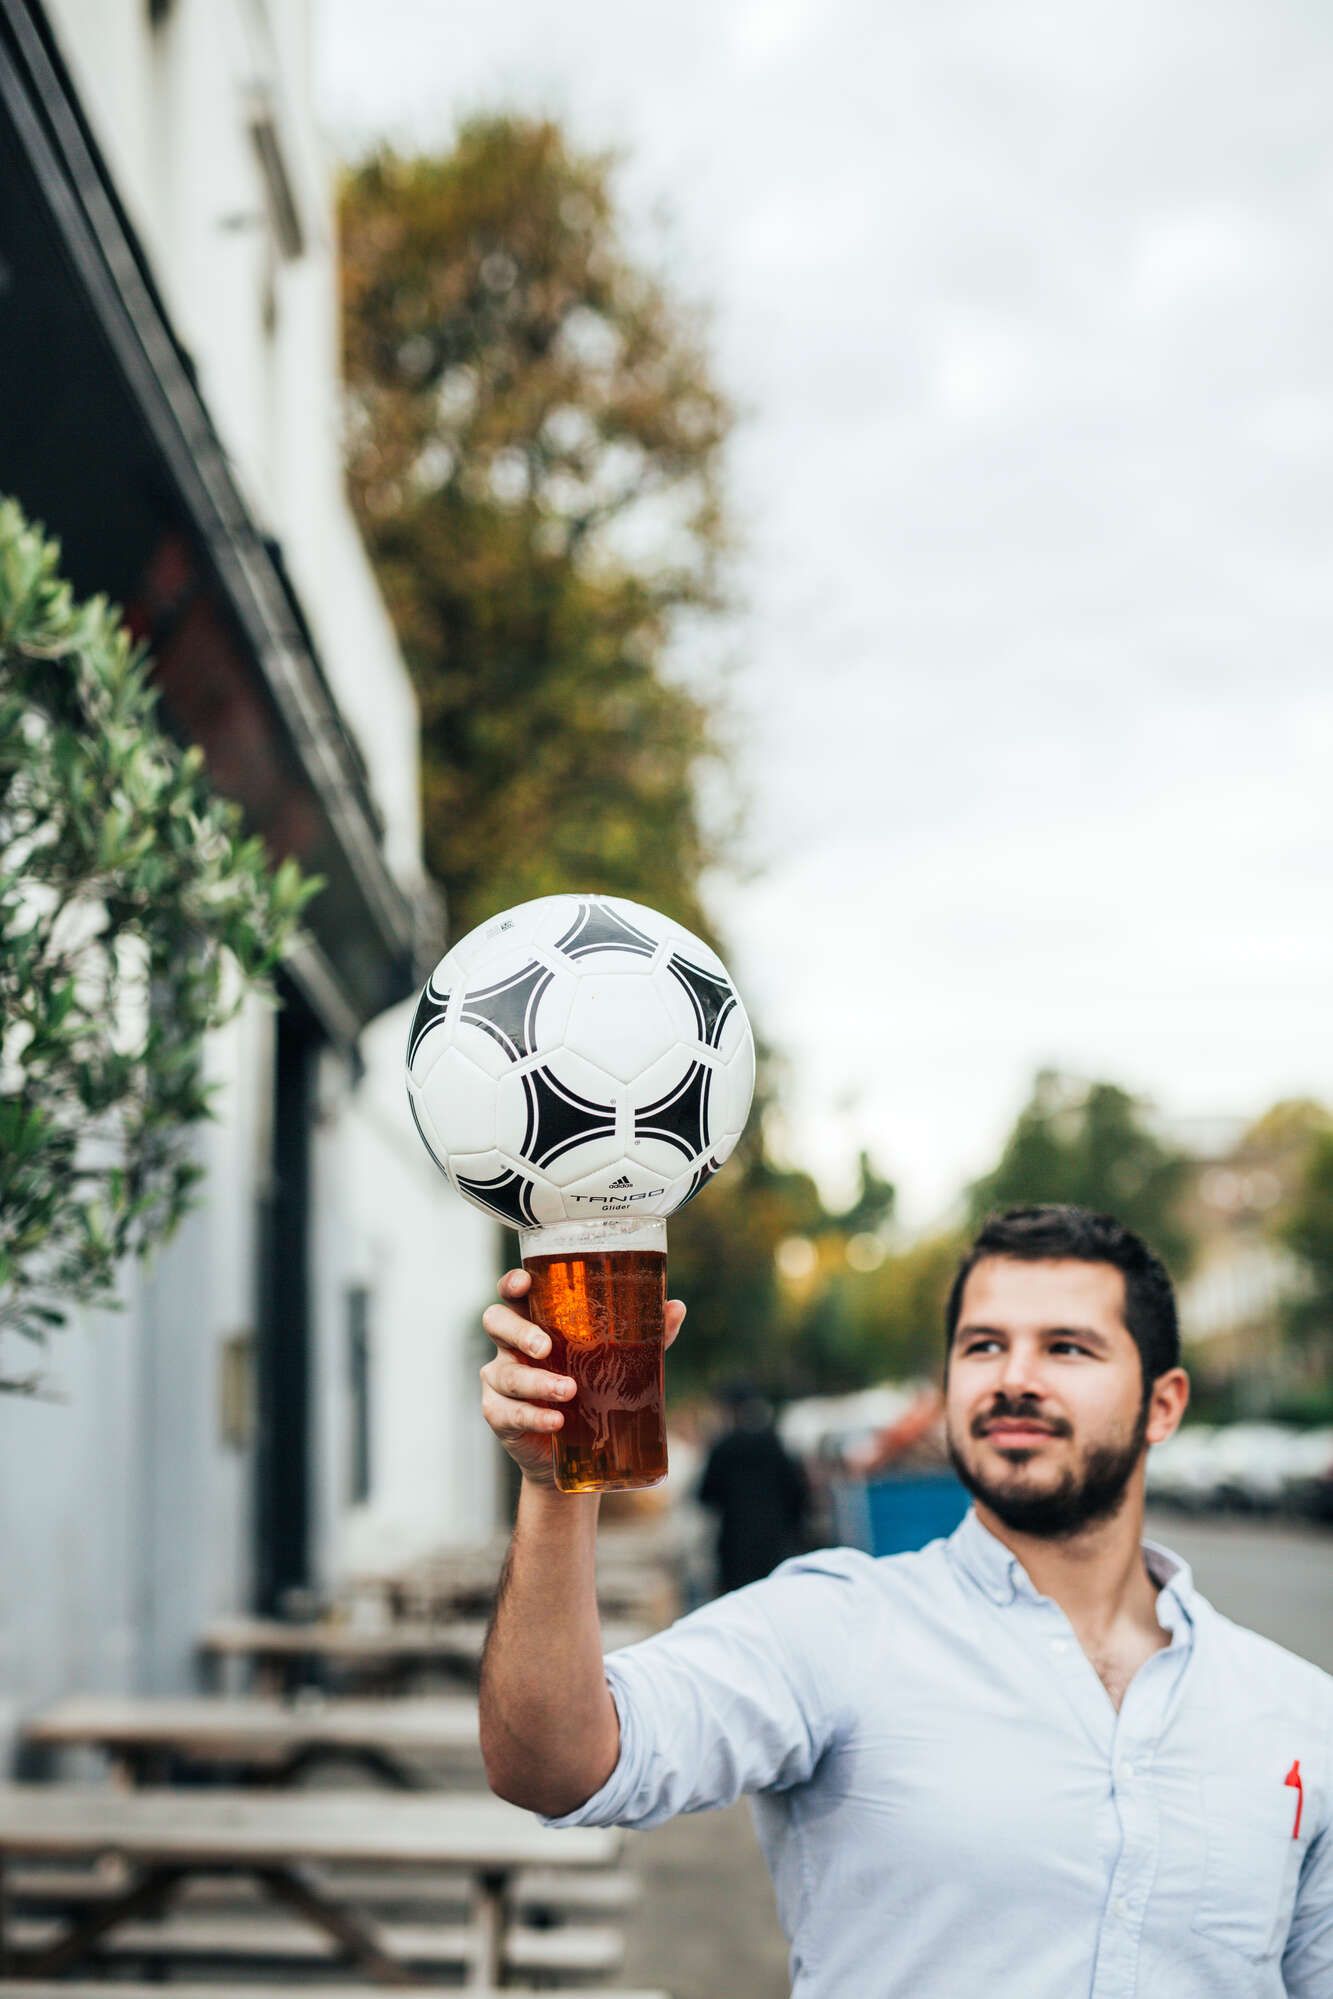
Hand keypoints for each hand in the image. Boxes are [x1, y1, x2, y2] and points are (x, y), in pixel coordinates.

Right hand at [480, 1267, 685, 1487]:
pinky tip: (556, 1421)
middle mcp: (511, 1345)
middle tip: (546, 1346)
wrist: (580, 1453)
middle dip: (519, 1331)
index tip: (525, 1283)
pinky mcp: (499, 1414)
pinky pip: (508, 1412)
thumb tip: (676, 1307)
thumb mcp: (618, 1361)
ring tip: (569, 1391)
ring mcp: (500, 1380)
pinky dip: (534, 1416)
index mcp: (535, 1321)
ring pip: (505, 1373)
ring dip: (537, 1382)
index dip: (512, 1283)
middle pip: (496, 1322)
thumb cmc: (594, 1391)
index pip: (514, 1293)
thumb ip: (644, 1335)